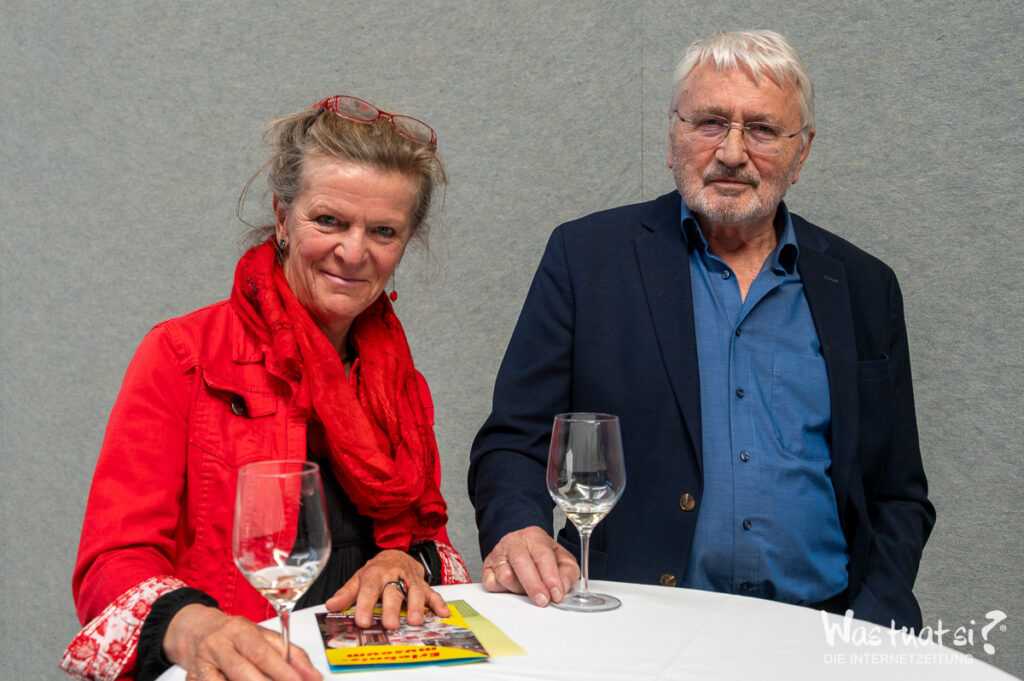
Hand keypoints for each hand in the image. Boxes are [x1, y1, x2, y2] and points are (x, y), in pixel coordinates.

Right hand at [163, 604, 320, 680]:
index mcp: (240, 631)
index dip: (281, 672)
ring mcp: (201, 665)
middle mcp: (218, 646)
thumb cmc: (236, 635)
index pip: (262, 653)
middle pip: (241, 672)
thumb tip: (314, 677)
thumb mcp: (264, 636)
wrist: (196, 630)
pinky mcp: (191, 678)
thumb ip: (291, 655)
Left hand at [324, 549, 448, 629]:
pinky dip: (439, 603)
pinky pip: (432, 593)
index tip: (361, 621)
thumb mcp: (359, 578)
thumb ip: (346, 593)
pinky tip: (443, 613)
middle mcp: (394, 576)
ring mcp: (411, 580)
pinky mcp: (423, 585)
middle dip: (392, 609)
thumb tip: (330, 606)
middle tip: (390, 625)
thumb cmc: (376, 571)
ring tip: (415, 622)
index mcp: (375, 575)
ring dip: (416, 607)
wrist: (396, 555)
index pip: (368, 590)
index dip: (364, 606)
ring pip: (415, 592)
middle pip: (393, 592)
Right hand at [481, 526, 579, 606]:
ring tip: (527, 590)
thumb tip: (562, 588)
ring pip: (505, 575)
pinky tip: (513, 588)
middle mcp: (514, 542)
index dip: (550, 577)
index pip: (542, 555)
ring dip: (519, 589)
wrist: (523, 550)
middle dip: (533, 585)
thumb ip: (567, 574)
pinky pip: (492, 584)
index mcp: (535, 537)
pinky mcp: (487, 567)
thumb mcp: (562, 561)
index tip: (556, 594)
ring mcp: (498, 554)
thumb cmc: (544, 557)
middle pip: (521, 562)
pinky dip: (504, 591)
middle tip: (542, 601)